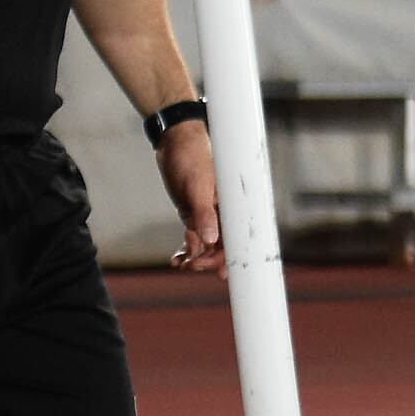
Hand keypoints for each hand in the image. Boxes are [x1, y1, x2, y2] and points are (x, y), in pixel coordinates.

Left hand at [158, 122, 221, 269]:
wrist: (174, 141)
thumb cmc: (192, 157)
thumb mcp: (197, 186)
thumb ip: (203, 214)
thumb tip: (209, 241)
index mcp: (235, 205)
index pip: (240, 237)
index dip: (234, 257)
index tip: (224, 274)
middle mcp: (225, 211)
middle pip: (224, 245)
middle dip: (210, 260)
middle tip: (193, 267)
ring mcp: (209, 213)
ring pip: (207, 244)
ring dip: (196, 257)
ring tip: (182, 264)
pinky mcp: (194, 213)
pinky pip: (193, 237)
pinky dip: (186, 249)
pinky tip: (177, 259)